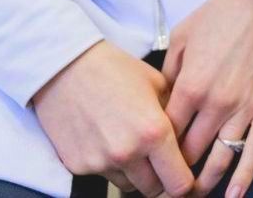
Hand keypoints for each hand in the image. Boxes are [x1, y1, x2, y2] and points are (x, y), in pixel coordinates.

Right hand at [32, 40, 194, 196]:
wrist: (65, 68)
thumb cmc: (114, 69)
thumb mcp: (158, 84)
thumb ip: (175, 115)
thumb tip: (187, 139)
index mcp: (154, 132)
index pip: (179, 184)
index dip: (185, 181)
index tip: (184, 174)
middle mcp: (127, 153)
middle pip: (154, 190)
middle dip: (160, 178)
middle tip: (158, 160)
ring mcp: (100, 162)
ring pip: (129, 185)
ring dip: (135, 173)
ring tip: (130, 144)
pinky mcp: (78, 166)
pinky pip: (103, 175)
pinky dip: (109, 165)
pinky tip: (107, 139)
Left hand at [163, 0, 252, 197]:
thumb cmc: (221, 15)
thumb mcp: (181, 38)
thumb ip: (168, 75)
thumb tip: (159, 102)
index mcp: (190, 86)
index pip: (166, 133)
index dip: (155, 150)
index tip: (149, 160)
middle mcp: (216, 103)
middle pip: (190, 152)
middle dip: (176, 171)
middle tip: (167, 184)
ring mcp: (245, 107)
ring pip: (221, 158)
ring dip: (206, 181)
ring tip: (194, 193)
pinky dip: (244, 176)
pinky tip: (234, 195)